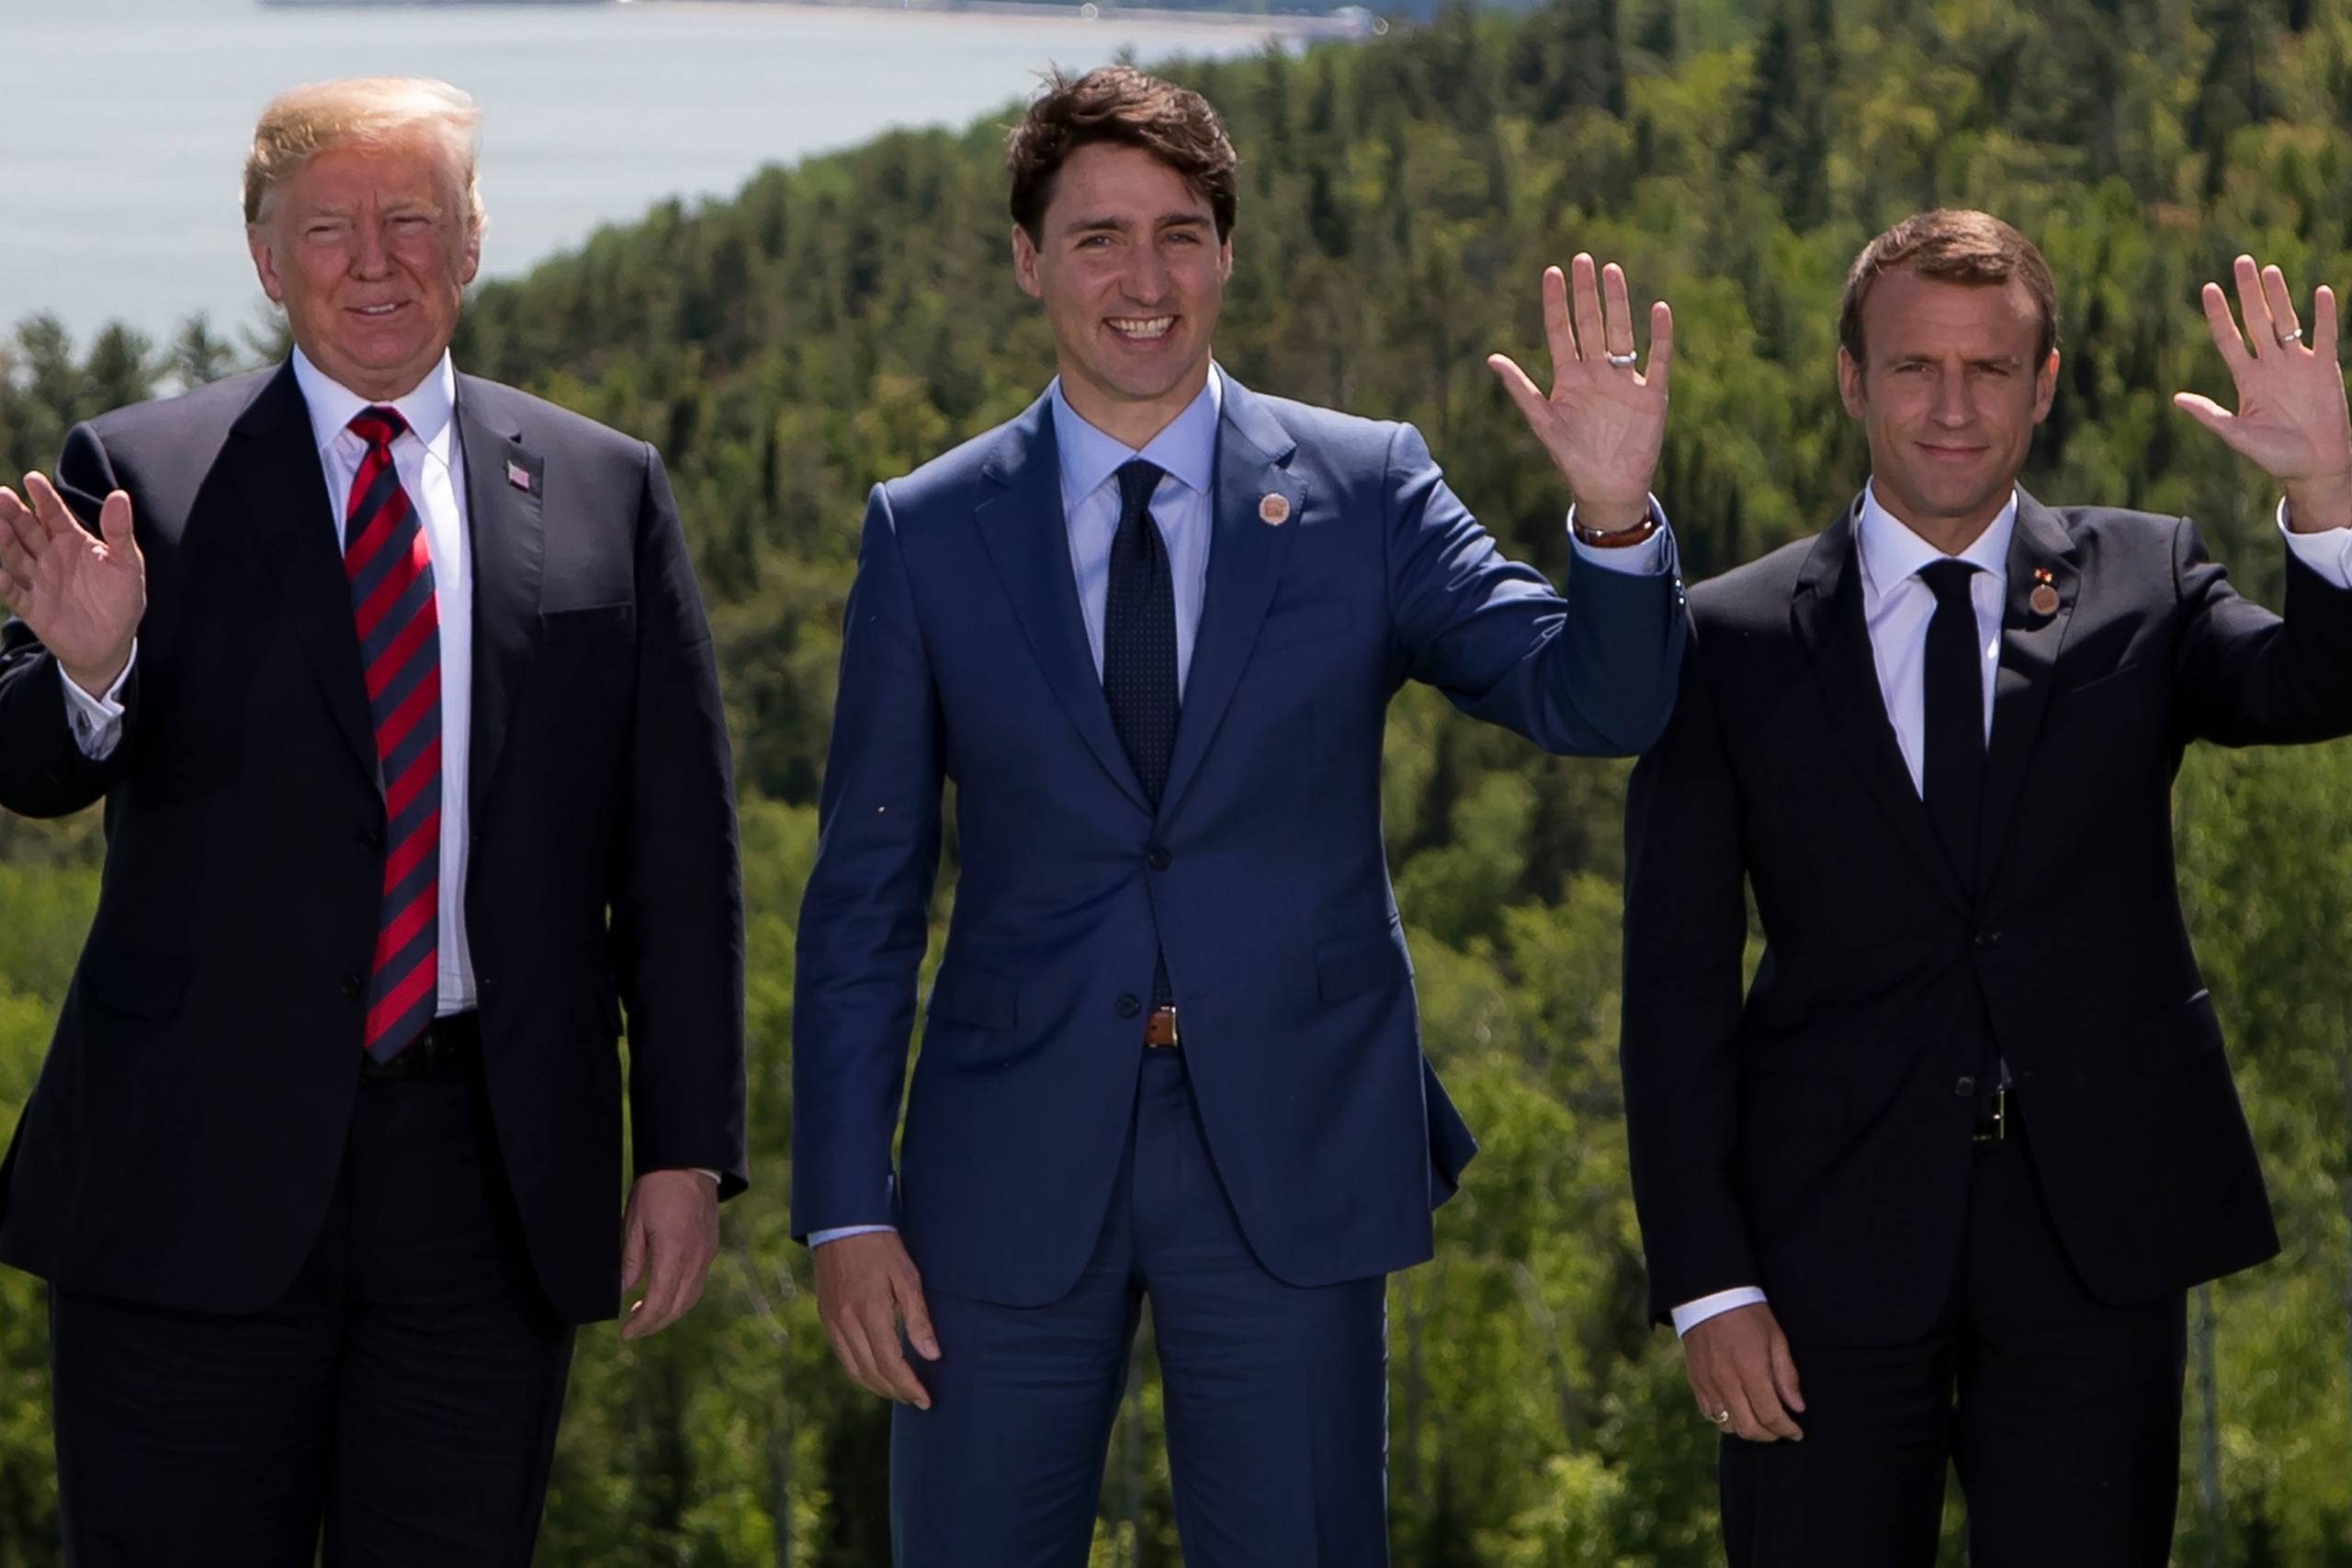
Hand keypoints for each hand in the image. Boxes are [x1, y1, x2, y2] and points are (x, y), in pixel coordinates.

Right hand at [0, 472, 143, 692]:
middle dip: (13, 513)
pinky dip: (5, 584)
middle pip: (27, 530)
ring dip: (4, 542)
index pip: (53, 514)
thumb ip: (120, 532)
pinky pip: (15, 594)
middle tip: (1, 495)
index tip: (32, 478)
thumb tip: (120, 495)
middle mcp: (49, 556)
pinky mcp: (33, 607)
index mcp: (71, 540)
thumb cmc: (120, 598)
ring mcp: (38, 580)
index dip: (44, 497)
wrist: (113, 641)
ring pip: (15, 557)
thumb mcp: (127, 563)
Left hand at [618, 1168, 719, 1339]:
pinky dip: (681, 1297)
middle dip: (653, 1324)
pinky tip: (664, 1291)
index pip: (658, 1304)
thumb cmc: (657, 1188)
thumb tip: (621, 1291)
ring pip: (690, 1298)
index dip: (640, 1324)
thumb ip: (630, 1260)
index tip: (624, 1331)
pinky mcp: (711, 1247)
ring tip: (645, 1313)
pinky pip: (698, 1283)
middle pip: (676, 1308)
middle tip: (632, 1329)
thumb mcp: (633, 1223)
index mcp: (673, 1254)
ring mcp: (707, 1254)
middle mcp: (695, 1259)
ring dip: (668, 1312)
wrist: (690, 1161)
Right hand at [814, 1230, 939, 1408]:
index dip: (909, 1386)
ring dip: (877, 1387)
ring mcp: (832, 1322)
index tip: (926, 1399)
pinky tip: (875, 1372)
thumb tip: (932, 1355)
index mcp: (870, 1312)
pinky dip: (860, 1371)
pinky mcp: (826, 1318)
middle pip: (872, 1372)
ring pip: (854, 1369)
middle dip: (896, 1391)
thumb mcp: (908, 1277)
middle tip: (916, 1400)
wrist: (843, 1224)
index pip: (891, 1363)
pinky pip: (843, 1356)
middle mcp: (847, 1322)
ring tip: (899, 1392)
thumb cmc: (883, 1247)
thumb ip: (919, 1319)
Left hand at [1488, 253, 1673, 533]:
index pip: (1561, 331)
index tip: (1551, 272)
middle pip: (1591, 324)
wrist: (1606, 488)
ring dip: (1617, 303)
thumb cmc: (1573, 457)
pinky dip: (1660, 337)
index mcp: (1569, 377)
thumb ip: (1520, 390)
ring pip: (1620, 333)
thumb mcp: (1543, 422)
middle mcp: (1597, 372)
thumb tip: (1492, 359)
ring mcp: (1624, 381)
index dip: (1556, 303)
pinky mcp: (1651, 395)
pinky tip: (1659, 309)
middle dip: (1586, 292)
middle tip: (1583, 259)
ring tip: (1612, 271)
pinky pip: (1657, 360)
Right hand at [1681, 1302, 1804, 1442]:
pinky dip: (1726, 1420)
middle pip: (1749, 1428)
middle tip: (1781, 1430)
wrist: (1708, 1296)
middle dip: (1770, 1435)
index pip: (1770, 1415)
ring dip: (1748, 1430)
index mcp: (1750, 1370)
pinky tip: (1738, 1410)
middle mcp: (1726, 1382)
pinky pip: (1710, 1414)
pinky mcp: (1695, 1382)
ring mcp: (1708, 1384)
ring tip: (1760, 1421)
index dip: (1787, 1429)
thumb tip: (1797, 1406)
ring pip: (1728, 1426)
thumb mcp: (1776, 1338)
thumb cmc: (1748, 1314)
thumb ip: (1786, 1375)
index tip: (1797, 1432)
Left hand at [2174, 255, 2351, 531]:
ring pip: (2286, 322)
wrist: (2313, 466)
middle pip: (2257, 320)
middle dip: (2249, 292)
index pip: (2229, 338)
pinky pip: (2325, 336)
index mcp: (2247, 379)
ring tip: (2269, 271)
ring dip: (2279, 297)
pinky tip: (2320, 293)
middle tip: (2241, 261)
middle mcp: (2270, 366)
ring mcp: (2297, 364)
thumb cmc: (2274, 455)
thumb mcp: (2236, 434)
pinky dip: (2324, 316)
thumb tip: (2176, 399)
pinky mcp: (2324, 369)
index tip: (2208, 288)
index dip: (2219, 315)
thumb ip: (2210, 415)